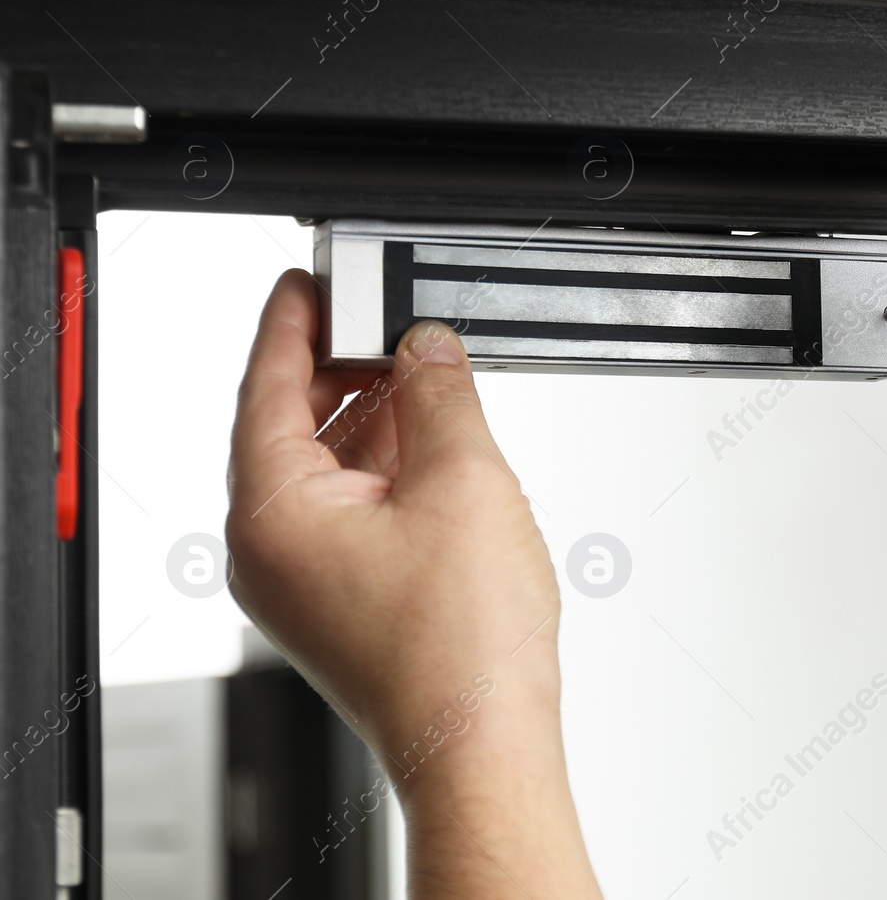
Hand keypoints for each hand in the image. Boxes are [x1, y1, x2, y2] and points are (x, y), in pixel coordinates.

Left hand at [225, 270, 599, 898]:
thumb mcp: (462, 479)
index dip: (293, 323)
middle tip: (387, 321)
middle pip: (291, 427)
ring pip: (328, 470)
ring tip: (428, 380)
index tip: (309, 283)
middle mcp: (270, 552)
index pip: (266, 388)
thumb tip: (426, 347)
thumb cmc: (461, 646)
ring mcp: (303, 583)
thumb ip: (439, 393)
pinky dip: (388, 470)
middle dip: (345, 369)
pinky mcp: (341, 602)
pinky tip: (436, 448)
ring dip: (376, 419)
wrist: (481, 741)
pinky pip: (350, 511)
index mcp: (272, 515)